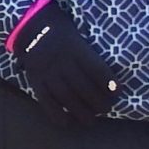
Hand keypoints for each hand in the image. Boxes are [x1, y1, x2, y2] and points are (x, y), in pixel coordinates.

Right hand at [12, 0, 118, 126]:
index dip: (109, 83)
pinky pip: (45, 100)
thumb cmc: (60, 30)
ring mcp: (47, 72)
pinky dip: (56, 113)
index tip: (118, 92)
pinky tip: (66, 122)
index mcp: (75, 48)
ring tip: (90, 120)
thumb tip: (107, 75)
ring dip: (80, 111)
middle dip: (98, 102)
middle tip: (106, 109)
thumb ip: (89, 53)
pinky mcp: (35, 80)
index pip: (96, 69)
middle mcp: (62, 62)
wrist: (30, 26)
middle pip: (83, 86)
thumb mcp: (77, 34)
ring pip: (66, 96)